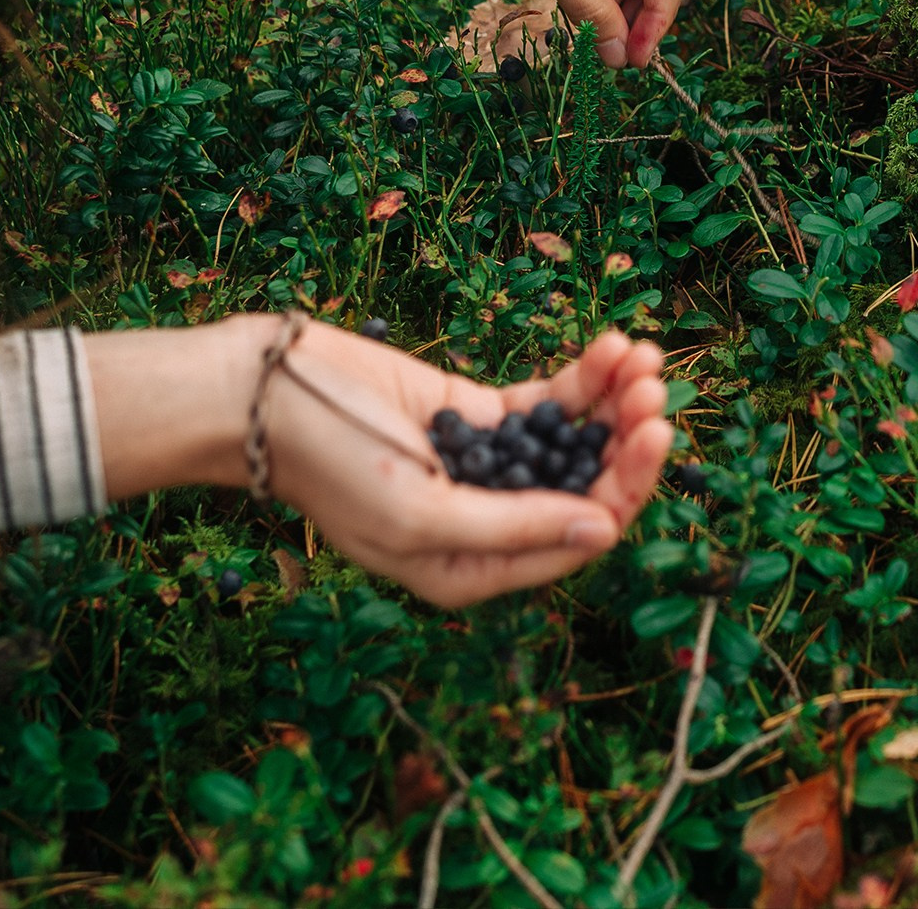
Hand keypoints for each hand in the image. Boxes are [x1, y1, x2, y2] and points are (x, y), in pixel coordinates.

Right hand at [88, 318, 673, 607]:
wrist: (262, 393)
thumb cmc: (330, 463)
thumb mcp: (420, 512)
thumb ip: (513, 526)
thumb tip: (601, 531)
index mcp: (472, 569)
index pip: (577, 539)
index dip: (625, 489)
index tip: (652, 433)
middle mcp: (487, 524)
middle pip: (587, 487)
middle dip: (629, 440)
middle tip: (656, 390)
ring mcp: (485, 466)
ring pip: (575, 440)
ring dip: (615, 402)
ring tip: (641, 358)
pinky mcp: (474, 414)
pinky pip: (546, 403)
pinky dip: (582, 378)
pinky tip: (612, 347)